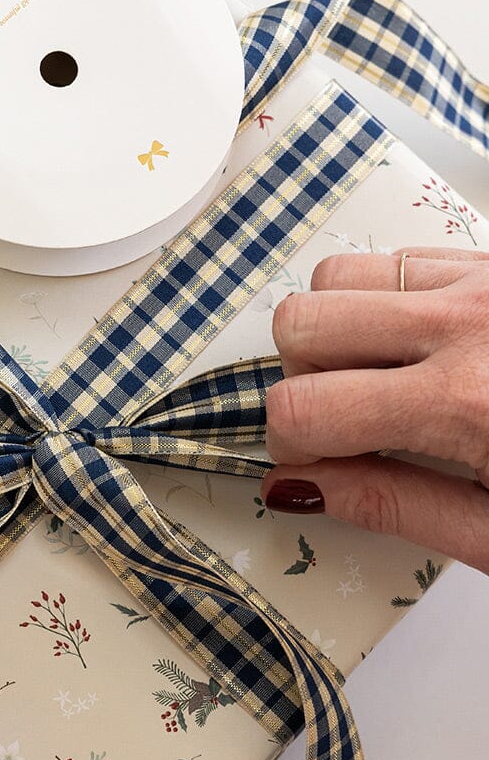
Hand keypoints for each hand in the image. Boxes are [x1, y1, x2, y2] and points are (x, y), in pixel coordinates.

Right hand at [261, 246, 488, 572]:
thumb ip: (394, 505)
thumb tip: (303, 488)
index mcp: (465, 404)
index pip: (302, 406)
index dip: (291, 443)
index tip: (315, 461)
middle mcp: (470, 324)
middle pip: (302, 320)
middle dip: (303, 376)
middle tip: (347, 419)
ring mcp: (488, 281)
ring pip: (339, 273)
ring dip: (338, 327)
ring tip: (382, 376)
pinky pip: (401, 254)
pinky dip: (388, 298)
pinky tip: (424, 346)